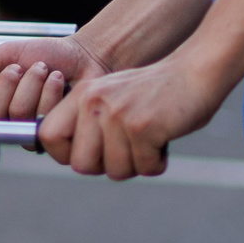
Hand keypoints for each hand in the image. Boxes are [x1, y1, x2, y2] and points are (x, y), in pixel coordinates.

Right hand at [0, 35, 105, 119]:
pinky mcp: (51, 133)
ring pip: (17, 112)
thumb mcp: (6, 51)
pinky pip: (40, 117)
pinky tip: (56, 81)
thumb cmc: (46, 54)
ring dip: (31, 83)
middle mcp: (7, 118)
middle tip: (19, 69)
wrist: (82, 56)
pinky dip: (49, 90)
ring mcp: (29, 128)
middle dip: (7, 83)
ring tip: (43, 70)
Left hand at [39, 53, 229, 179]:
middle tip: (129, 153)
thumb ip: (90, 124)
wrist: (196, 72)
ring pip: (115, 170)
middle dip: (107, 167)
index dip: (65, 155)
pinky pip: (144, 167)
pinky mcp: (141, 126)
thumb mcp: (111, 99)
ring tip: (149, 143)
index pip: (47, 136)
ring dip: (137, 165)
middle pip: (81, 165)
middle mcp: (93, 102)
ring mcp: (116, 114)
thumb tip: (76, 163)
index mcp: (81, 95)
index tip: (91, 155)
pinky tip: (163, 142)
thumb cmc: (156, 94)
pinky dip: (157, 163)